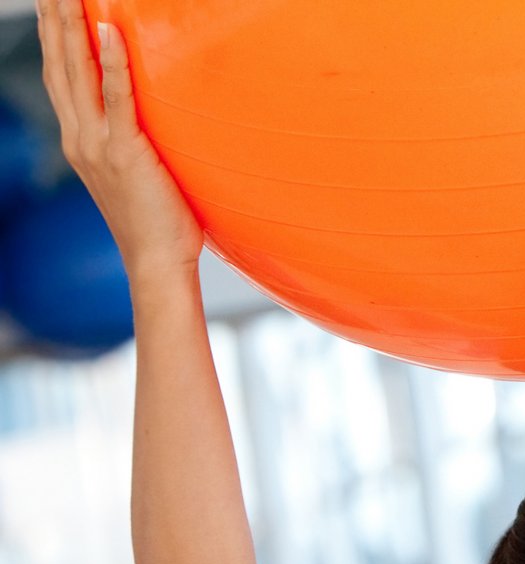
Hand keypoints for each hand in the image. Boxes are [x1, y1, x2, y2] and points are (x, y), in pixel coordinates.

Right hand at [39, 0, 202, 280]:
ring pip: (79, 73)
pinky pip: (118, 99)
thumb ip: (133, 142)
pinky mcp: (125, 153)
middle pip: (60, 64)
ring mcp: (98, 144)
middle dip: (54, 20)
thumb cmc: (158, 223)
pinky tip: (109, 32)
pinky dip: (114, 64)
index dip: (55, 36)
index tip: (53, 3)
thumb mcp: (137, 173)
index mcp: (80, 140)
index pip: (60, 75)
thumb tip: (151, 120)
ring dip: (73, 27)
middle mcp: (80, 137)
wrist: (156, 264)